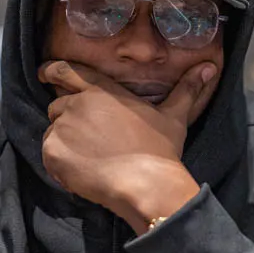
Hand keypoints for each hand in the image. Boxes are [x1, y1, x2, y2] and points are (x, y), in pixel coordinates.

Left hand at [39, 60, 211, 232]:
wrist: (145, 184)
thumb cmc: (160, 150)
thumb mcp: (175, 116)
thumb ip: (187, 89)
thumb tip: (209, 67)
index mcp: (101, 90)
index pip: (66, 71)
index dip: (52, 70)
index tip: (44, 73)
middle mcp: (77, 103)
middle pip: (57, 105)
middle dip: (67, 119)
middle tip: (88, 139)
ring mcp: (62, 128)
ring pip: (52, 131)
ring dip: (64, 142)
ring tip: (90, 160)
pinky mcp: (53, 152)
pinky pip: (48, 154)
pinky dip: (59, 163)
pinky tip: (82, 173)